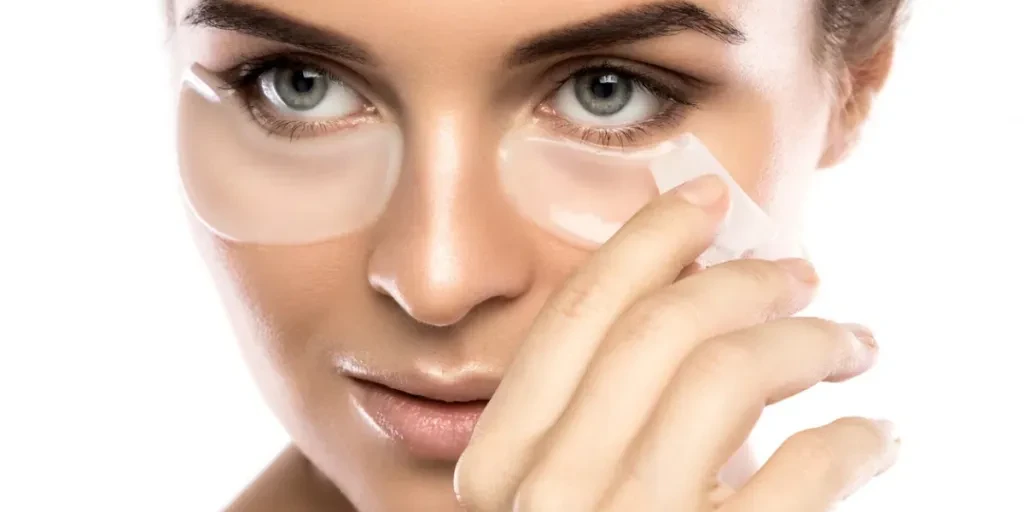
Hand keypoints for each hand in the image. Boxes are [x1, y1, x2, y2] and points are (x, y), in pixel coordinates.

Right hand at [454, 174, 898, 510]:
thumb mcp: (545, 505)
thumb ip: (582, 425)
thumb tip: (688, 315)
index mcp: (495, 471)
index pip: (574, 318)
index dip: (646, 242)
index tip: (705, 199)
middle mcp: (545, 498)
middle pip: (658, 332)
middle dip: (741, 280)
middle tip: (799, 274)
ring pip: (727, 377)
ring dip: (808, 341)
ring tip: (849, 344)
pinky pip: (800, 476)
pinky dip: (852, 440)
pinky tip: (873, 436)